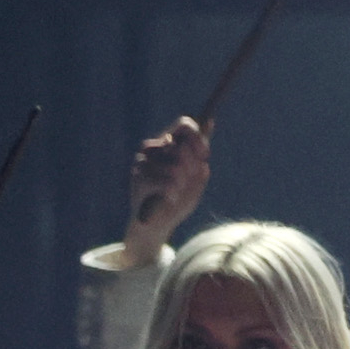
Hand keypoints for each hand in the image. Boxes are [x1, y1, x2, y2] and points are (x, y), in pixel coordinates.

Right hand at [121, 115, 209, 262]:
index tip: (205, 155)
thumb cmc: (178, 200)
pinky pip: (167, 180)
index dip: (198, 137)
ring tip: (176, 191)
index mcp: (168, 144)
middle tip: (188, 180)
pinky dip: (173, 192)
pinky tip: (169, 198)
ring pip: (176, 165)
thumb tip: (210, 122)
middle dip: (193, 165)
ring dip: (182, 182)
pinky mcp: (139, 177)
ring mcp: (144, 161)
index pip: (184, 124)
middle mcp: (153, 148)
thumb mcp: (196, 177)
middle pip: (182, 144)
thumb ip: (200, 153)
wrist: (157, 226)